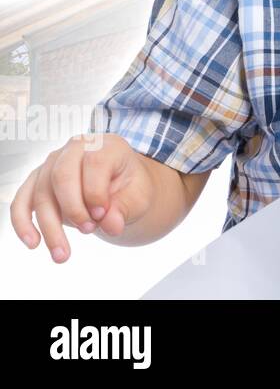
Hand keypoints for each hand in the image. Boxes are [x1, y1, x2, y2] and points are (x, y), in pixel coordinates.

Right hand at [9, 133, 155, 261]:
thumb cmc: (130, 188)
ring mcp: (52, 163)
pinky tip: (33, 243)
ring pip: (41, 194)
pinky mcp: (37, 181)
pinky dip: (23, 223)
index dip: (96, 193)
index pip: (94, 163)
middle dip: (73, 209)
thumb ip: (125, 208)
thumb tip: (111, 226)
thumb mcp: (138, 196)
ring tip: (63, 254)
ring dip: (50, 227)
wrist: (120, 188)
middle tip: (88, 230)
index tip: (103, 216)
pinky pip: (22, 201)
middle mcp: (76, 148)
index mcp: (106, 145)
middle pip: (61, 176)